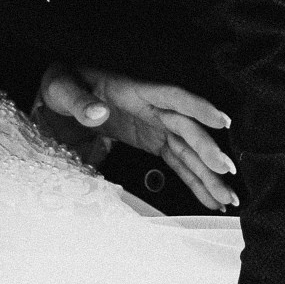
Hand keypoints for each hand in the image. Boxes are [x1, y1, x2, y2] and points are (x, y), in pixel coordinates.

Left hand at [37, 63, 236, 209]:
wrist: (56, 98)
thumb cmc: (62, 84)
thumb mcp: (63, 88)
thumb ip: (80, 102)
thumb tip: (97, 113)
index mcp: (136, 90)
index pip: (173, 97)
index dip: (198, 108)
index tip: (222, 122)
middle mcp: (153, 108)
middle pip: (187, 131)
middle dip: (208, 152)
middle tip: (227, 174)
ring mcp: (155, 126)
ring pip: (189, 152)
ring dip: (209, 175)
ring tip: (228, 199)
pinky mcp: (152, 142)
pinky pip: (178, 163)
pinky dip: (194, 180)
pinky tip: (211, 199)